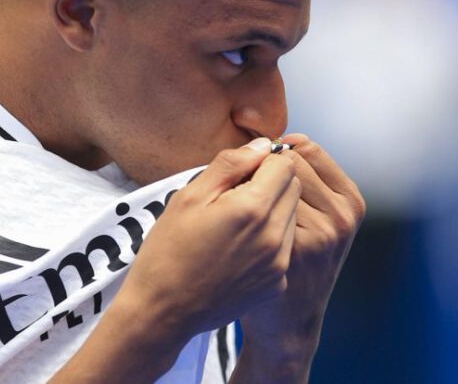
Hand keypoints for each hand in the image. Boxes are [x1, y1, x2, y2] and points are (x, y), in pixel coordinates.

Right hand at [119, 137, 302, 337]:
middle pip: (293, 188)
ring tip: (237, 223)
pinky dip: (270, 238)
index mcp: (252, 209)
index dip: (264, 160)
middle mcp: (274, 236)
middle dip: (272, 182)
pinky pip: (285, 245)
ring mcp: (279, 263)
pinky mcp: (277, 282)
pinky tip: (239, 248)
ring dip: (273, 209)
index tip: (241, 170)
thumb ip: (230, 164)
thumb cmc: (169, 249)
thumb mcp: (189, 196)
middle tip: (236, 194)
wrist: (163, 311)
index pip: (286, 164)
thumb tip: (262, 146)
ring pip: (292, 216)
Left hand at [238, 135, 364, 370]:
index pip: (307, 147)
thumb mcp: (318, 217)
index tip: (260, 172)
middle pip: (289, 162)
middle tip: (246, 192)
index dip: (276, 155)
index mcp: (350, 198)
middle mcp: (342, 214)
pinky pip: (259, 207)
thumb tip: (274, 142)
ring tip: (242, 210)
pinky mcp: (293, 248)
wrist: (288, 319)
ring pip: (272, 183)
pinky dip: (243, 210)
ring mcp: (321, 233)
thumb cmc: (294, 257)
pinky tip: (239, 228)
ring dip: (250, 188)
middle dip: (263, 170)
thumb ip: (306, 180)